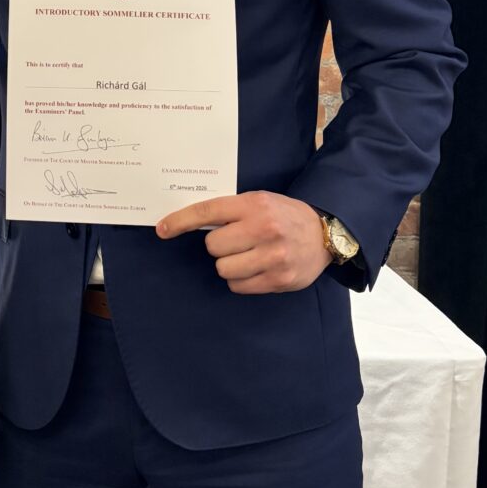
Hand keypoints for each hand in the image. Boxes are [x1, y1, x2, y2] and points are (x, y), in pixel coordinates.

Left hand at [157, 192, 330, 294]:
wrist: (324, 234)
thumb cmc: (283, 216)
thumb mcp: (258, 201)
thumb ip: (229, 211)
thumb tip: (188, 222)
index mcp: (255, 205)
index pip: (208, 212)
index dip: (181, 221)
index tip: (163, 229)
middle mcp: (264, 229)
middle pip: (213, 246)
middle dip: (219, 245)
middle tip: (236, 241)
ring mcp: (273, 257)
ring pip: (223, 269)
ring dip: (229, 265)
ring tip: (248, 256)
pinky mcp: (279, 280)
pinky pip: (238, 286)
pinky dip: (241, 280)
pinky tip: (256, 268)